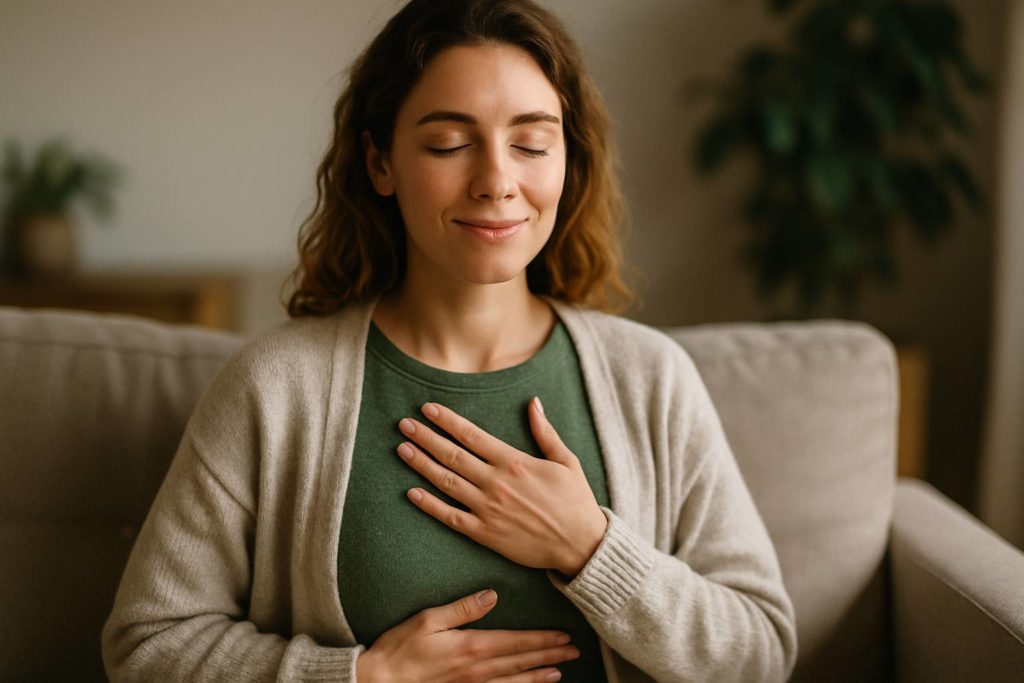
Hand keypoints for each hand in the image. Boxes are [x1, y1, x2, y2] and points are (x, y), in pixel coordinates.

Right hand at [356, 588, 579, 682]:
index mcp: (472, 646)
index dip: (542, 639)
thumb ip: (463, 608)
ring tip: (560, 671)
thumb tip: (492, 595)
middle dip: (550, 655)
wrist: (380, 682)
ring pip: (515, 681)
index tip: (564, 636)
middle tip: (574, 651)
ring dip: (539, 675)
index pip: (516, 642)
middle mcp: (478, 669)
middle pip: (522, 661)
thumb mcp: (429, 620)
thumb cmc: (400, 648)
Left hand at [395, 396, 607, 577]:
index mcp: (514, 462)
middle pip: (452, 455)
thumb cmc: (575, 501)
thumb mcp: (566, 460)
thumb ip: (545, 432)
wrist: (581, 544)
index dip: (446, 420)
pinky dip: (429, 505)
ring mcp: (488, 509)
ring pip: (446, 483)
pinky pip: (450, 517)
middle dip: (425, 437)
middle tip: (404, 424)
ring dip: (421, 465)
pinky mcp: (485, 534)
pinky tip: (411, 493)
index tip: (427, 409)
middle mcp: (496, 483)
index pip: (471, 435)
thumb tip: (533, 402)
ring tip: (402, 449)